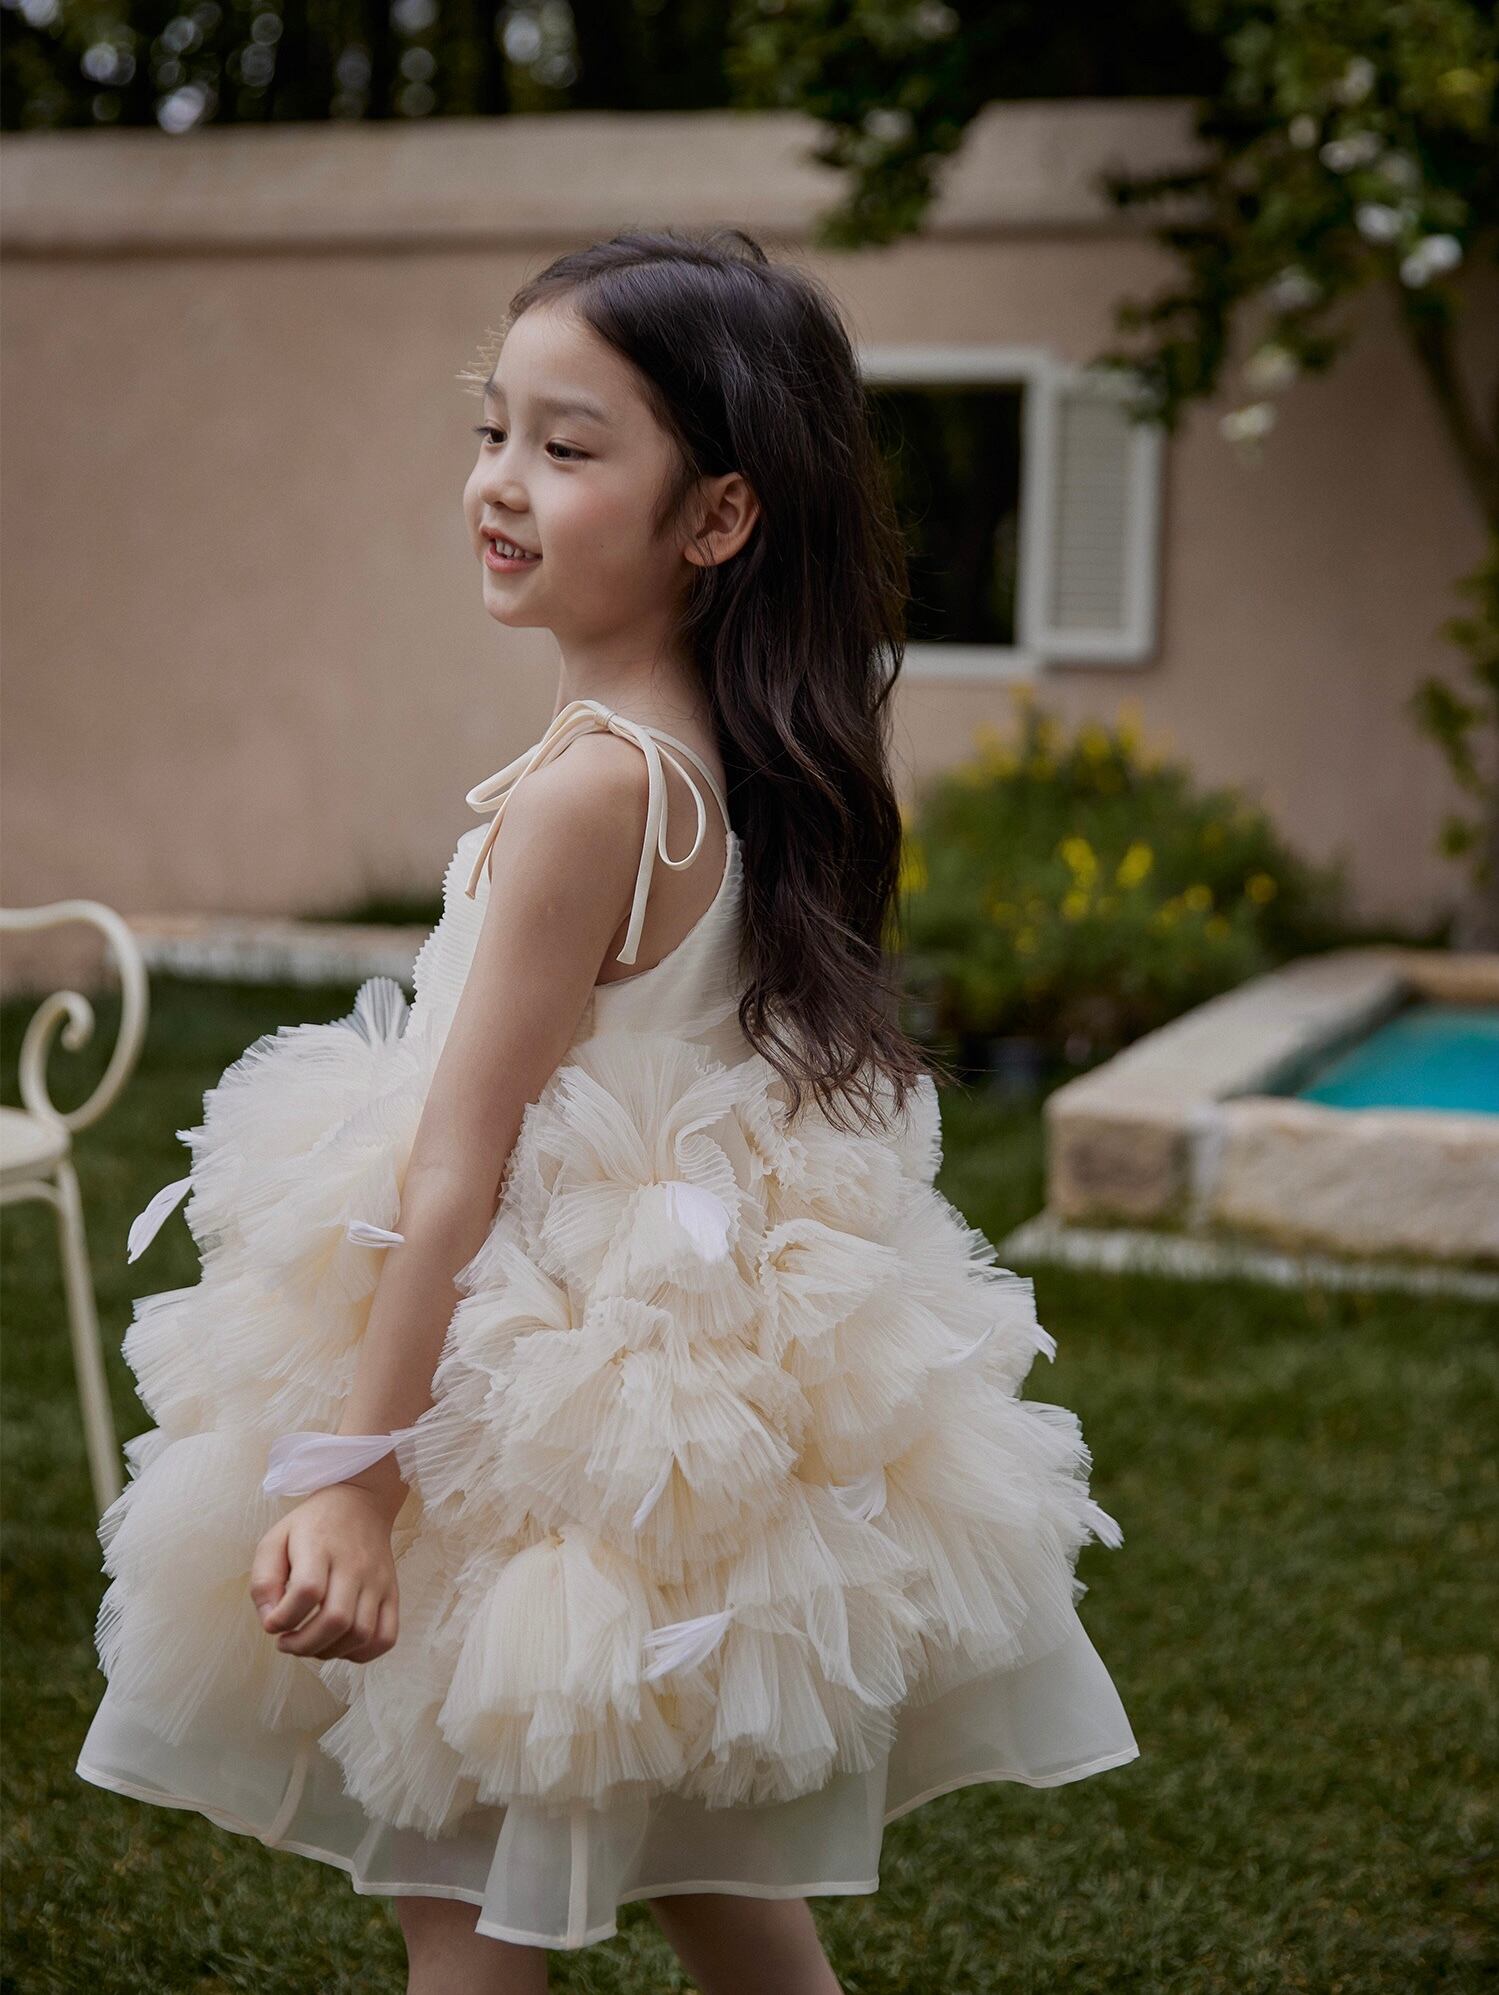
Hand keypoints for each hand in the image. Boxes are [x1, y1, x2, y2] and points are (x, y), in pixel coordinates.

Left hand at [250, 1483, 399, 1662]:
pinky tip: (341, 1646)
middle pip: (336, 1619)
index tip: (272, 1624)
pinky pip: (386, 1636)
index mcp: (320, 1546)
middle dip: (304, 1645)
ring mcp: (377, 1580)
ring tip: (311, 1645)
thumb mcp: (275, 1539)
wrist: (361, 1501)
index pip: (307, 1591)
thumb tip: (270, 1621)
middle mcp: (354, 1564)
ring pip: (361, 1633)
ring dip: (330, 1652)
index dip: (284, 1618)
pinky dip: (363, 1653)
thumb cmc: (312, 1525)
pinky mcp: (392, 1592)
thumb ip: (263, 1581)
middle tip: (287, 1643)